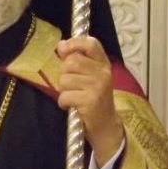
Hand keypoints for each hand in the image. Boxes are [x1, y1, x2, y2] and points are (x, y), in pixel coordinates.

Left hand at [57, 35, 123, 167]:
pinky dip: (64, 102)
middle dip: (64, 73)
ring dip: (63, 89)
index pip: (91, 43)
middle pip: (71, 62)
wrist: (106, 125)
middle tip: (70, 84)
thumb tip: (61, 45)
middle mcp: (103, 73)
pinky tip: (72, 105)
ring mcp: (98, 87)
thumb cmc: (94, 97)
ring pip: (65, 79)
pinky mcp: (90, 101)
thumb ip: (76, 59)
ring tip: (73, 95)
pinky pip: (65, 95)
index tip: (63, 48)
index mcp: (103, 63)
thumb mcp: (90, 75)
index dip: (74, 42)